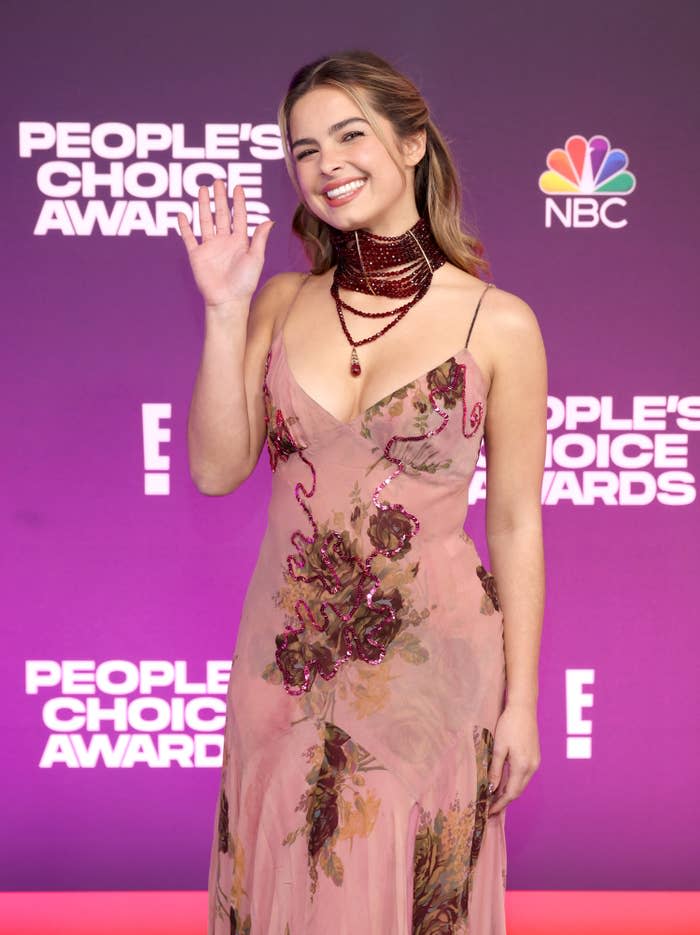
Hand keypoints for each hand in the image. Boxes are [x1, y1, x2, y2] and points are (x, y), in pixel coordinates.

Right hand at [177, 180, 274, 310]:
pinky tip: (182, 214)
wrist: (228, 301)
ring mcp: (210, 247)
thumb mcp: (256, 258)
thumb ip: (260, 239)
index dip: (238, 202)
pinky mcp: (197, 255)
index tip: (238, 187)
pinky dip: (185, 226)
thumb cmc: (245, 283)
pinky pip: (189, 238)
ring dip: (203, 206)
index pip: (239, 217)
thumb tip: (269, 220)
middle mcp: (224, 241)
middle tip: (218, 181)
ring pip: (205, 221)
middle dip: (219, 198)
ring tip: (201, 190)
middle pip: (221, 214)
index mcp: (240, 242)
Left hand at [487, 703, 540, 815]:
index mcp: (523, 766)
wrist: (523, 708)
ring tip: (494, 798)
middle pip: (518, 791)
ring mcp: (535, 762)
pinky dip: (514, 782)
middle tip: (490, 808)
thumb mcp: (499, 747)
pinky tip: (504, 782)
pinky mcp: (534, 756)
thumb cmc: (509, 725)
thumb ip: (496, 769)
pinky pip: (524, 775)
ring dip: (509, 792)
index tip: (489, 812)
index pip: (511, 793)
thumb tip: (492, 789)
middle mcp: (532, 767)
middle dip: (504, 801)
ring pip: (521, 783)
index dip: (500, 804)